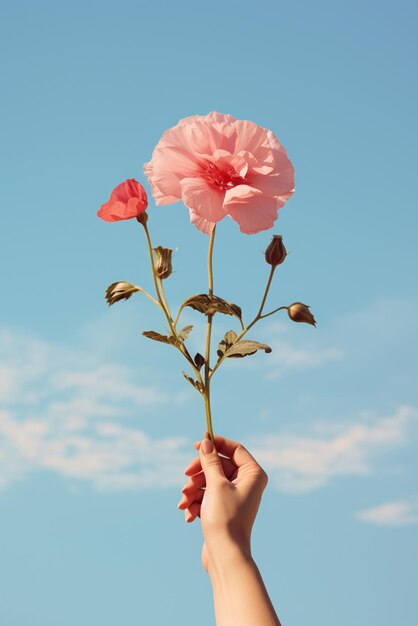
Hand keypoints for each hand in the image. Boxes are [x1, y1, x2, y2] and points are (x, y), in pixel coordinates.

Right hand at [178, 434, 267, 571]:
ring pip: (209, 481)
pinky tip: (189, 515)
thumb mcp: (216, 485)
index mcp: (252, 474)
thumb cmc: (225, 518)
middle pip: (218, 465)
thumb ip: (210, 461)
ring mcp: (234, 496)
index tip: (197, 444)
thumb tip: (206, 441)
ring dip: (193, 490)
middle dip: (199, 473)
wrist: (225, 555)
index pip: (234, 449)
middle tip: (186, 477)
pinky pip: (206, 496)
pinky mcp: (223, 508)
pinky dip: (195, 503)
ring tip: (184, 503)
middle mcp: (246, 483)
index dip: (216, 444)